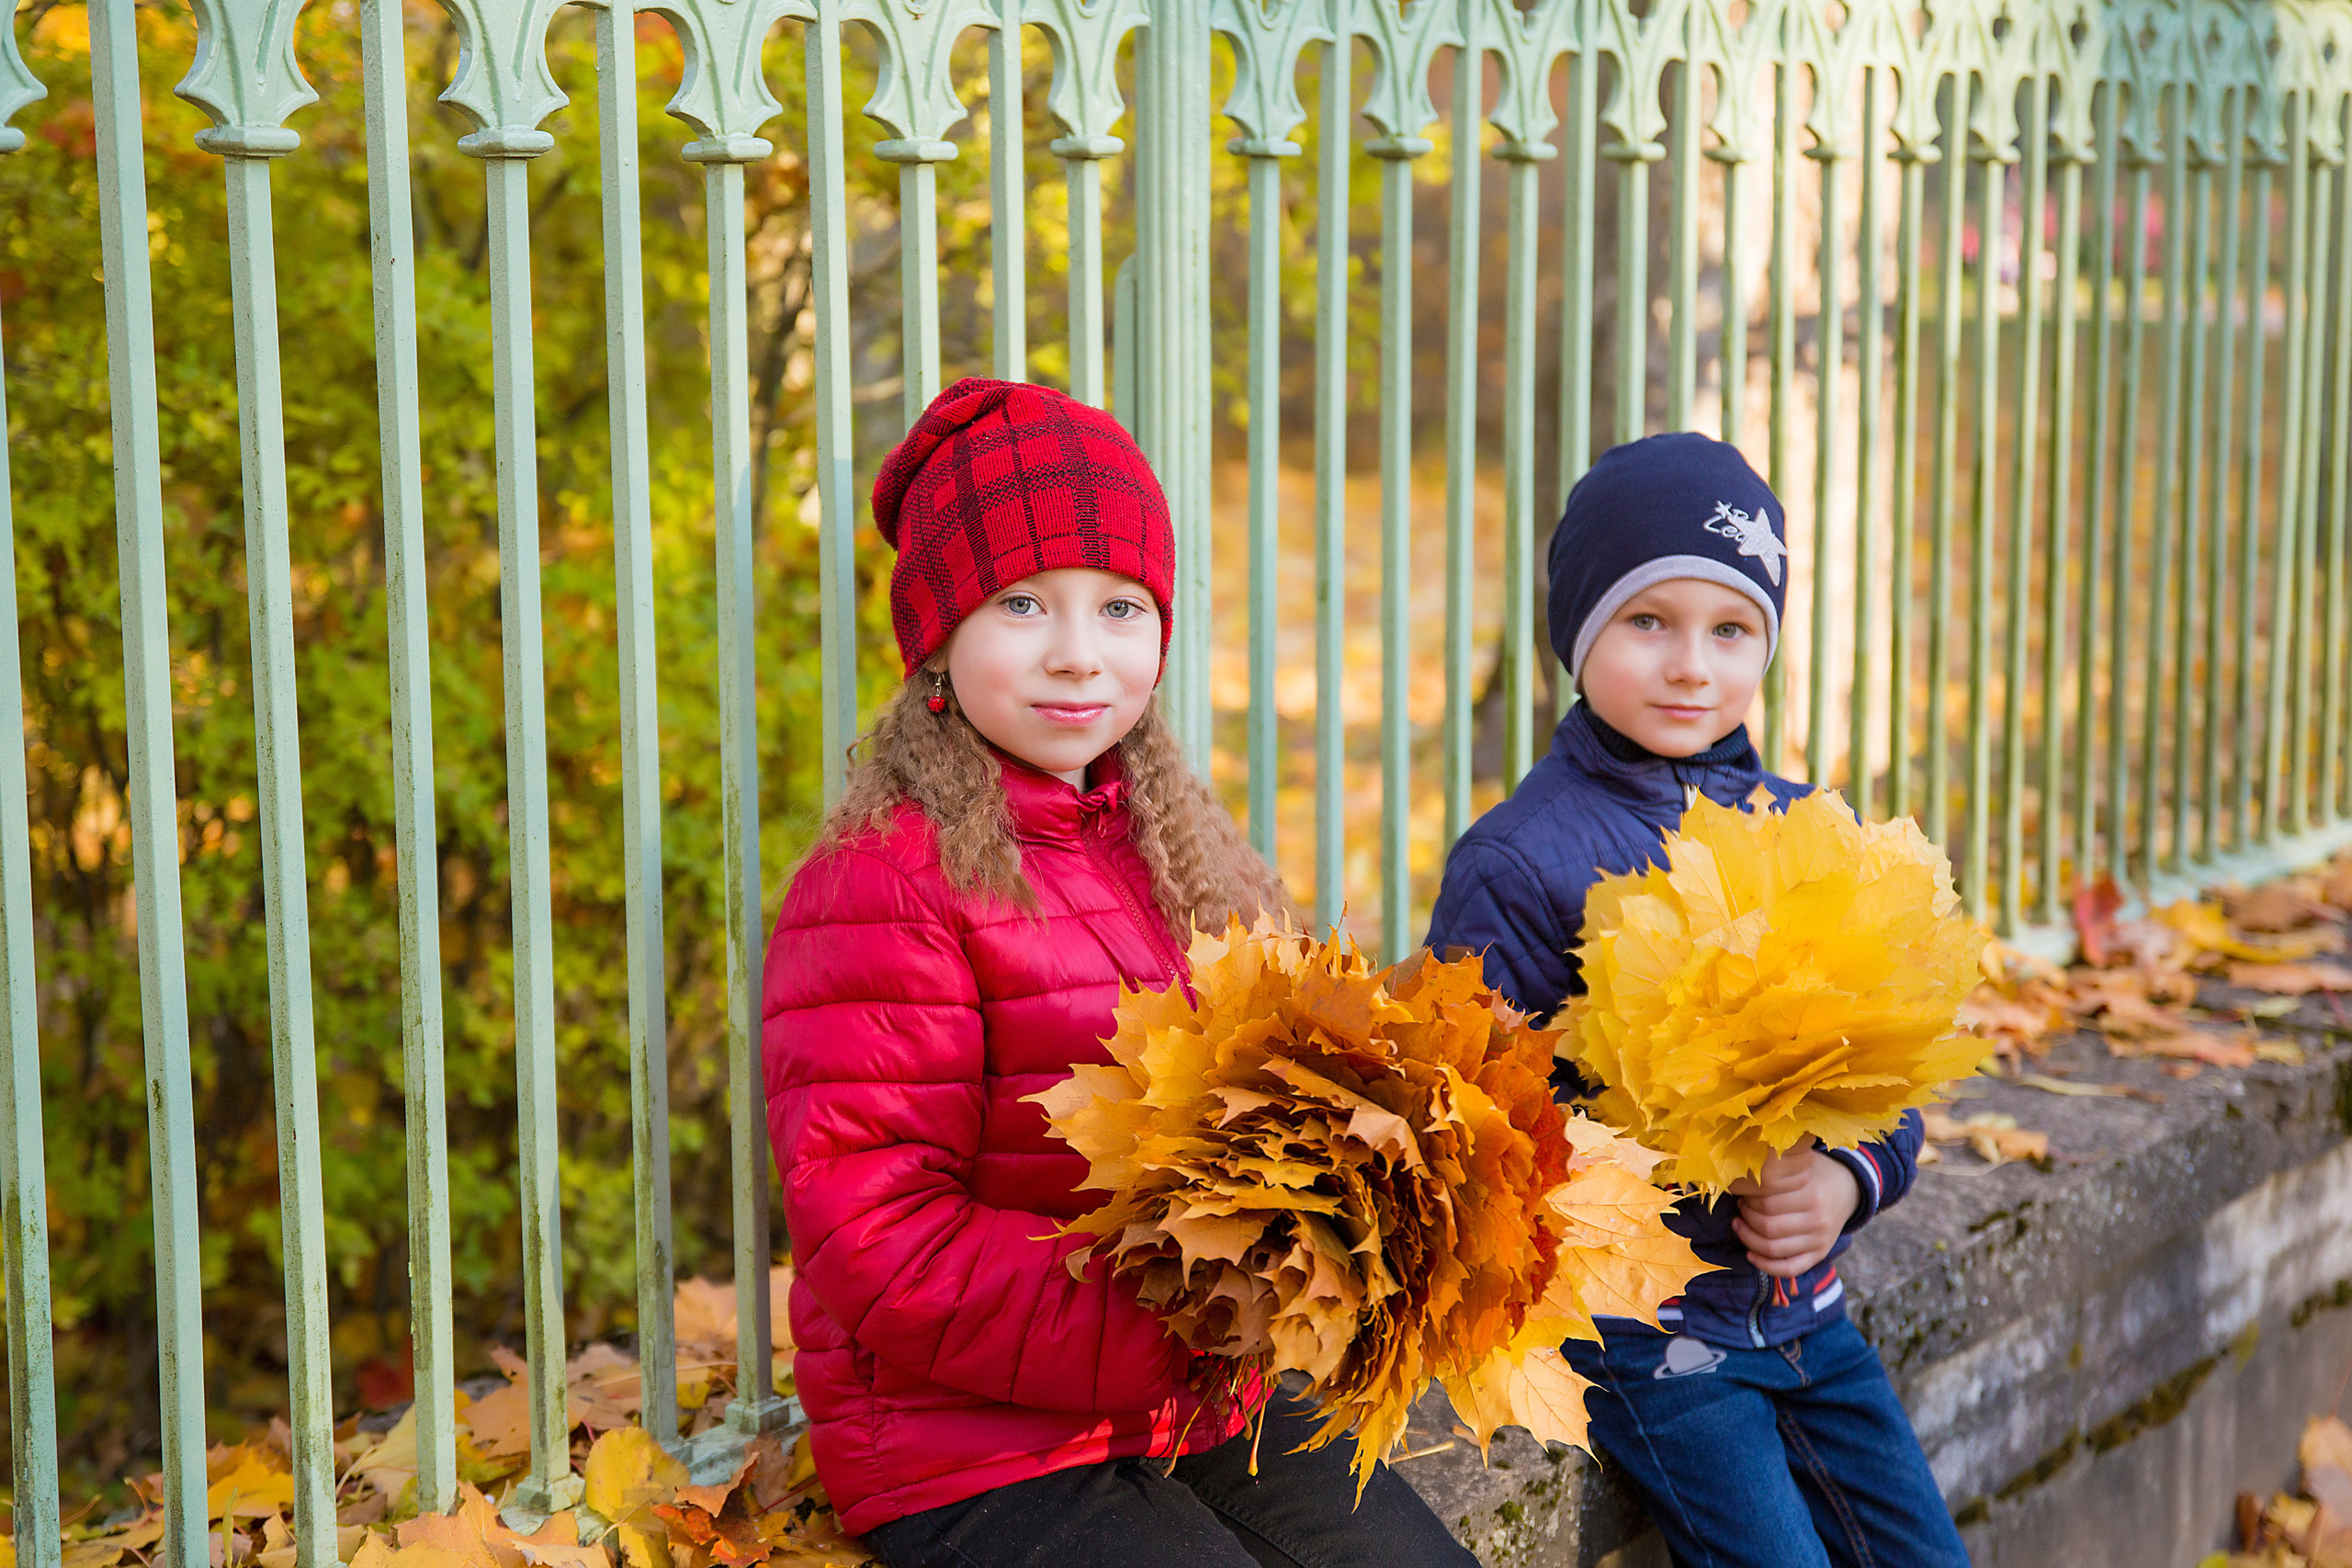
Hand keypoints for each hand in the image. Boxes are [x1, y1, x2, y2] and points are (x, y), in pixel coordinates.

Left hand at [1727, 1140, 1859, 1278]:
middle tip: (1740, 1207)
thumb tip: (1741, 1172)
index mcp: (1812, 1194)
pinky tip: (1750, 1254)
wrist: (1848, 1189)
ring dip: (1748, 1239)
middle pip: (1767, 1227)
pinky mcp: (1820, 1254)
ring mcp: (1820, 1240)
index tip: (1742, 1193)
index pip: (1767, 1203)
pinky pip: (1790, 1269)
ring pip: (1774, 1249)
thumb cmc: (1815, 1173)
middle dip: (1746, 1218)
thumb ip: (1777, 1169)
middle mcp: (1818, 1220)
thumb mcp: (1800, 1164)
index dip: (1747, 1200)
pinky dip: (1766, 1266)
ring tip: (1739, 1225)